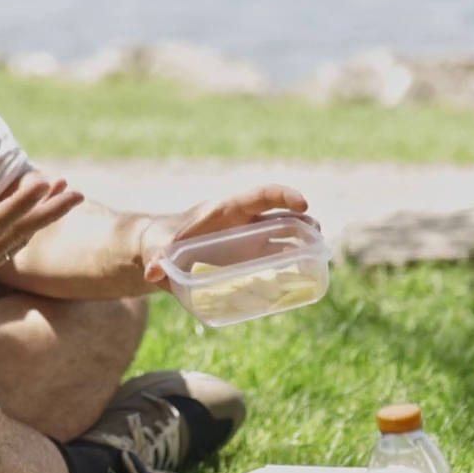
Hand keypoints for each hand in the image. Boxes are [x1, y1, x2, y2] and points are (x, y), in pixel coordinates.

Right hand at [0, 176, 83, 323]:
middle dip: (46, 213)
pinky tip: (37, 217)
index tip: (41, 185)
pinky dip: (24, 230)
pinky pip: (4, 250)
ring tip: (67, 196)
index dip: (16, 205)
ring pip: (13, 243)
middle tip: (76, 191)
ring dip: (41, 220)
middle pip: (13, 236)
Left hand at [138, 184, 311, 289]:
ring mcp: (249, 239)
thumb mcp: (156, 249)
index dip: (283, 196)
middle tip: (318, 236)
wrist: (161, 252)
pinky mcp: (249, 258)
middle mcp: (243, 221)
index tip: (303, 204)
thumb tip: (154, 273)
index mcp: (225, 210)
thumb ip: (156, 259)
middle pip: (280, 214)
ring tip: (319, 256)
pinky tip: (305, 276)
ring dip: (304, 241)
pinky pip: (277, 257)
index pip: (260, 196)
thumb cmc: (160, 243)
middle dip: (303, 221)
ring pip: (284, 235)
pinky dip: (293, 263)